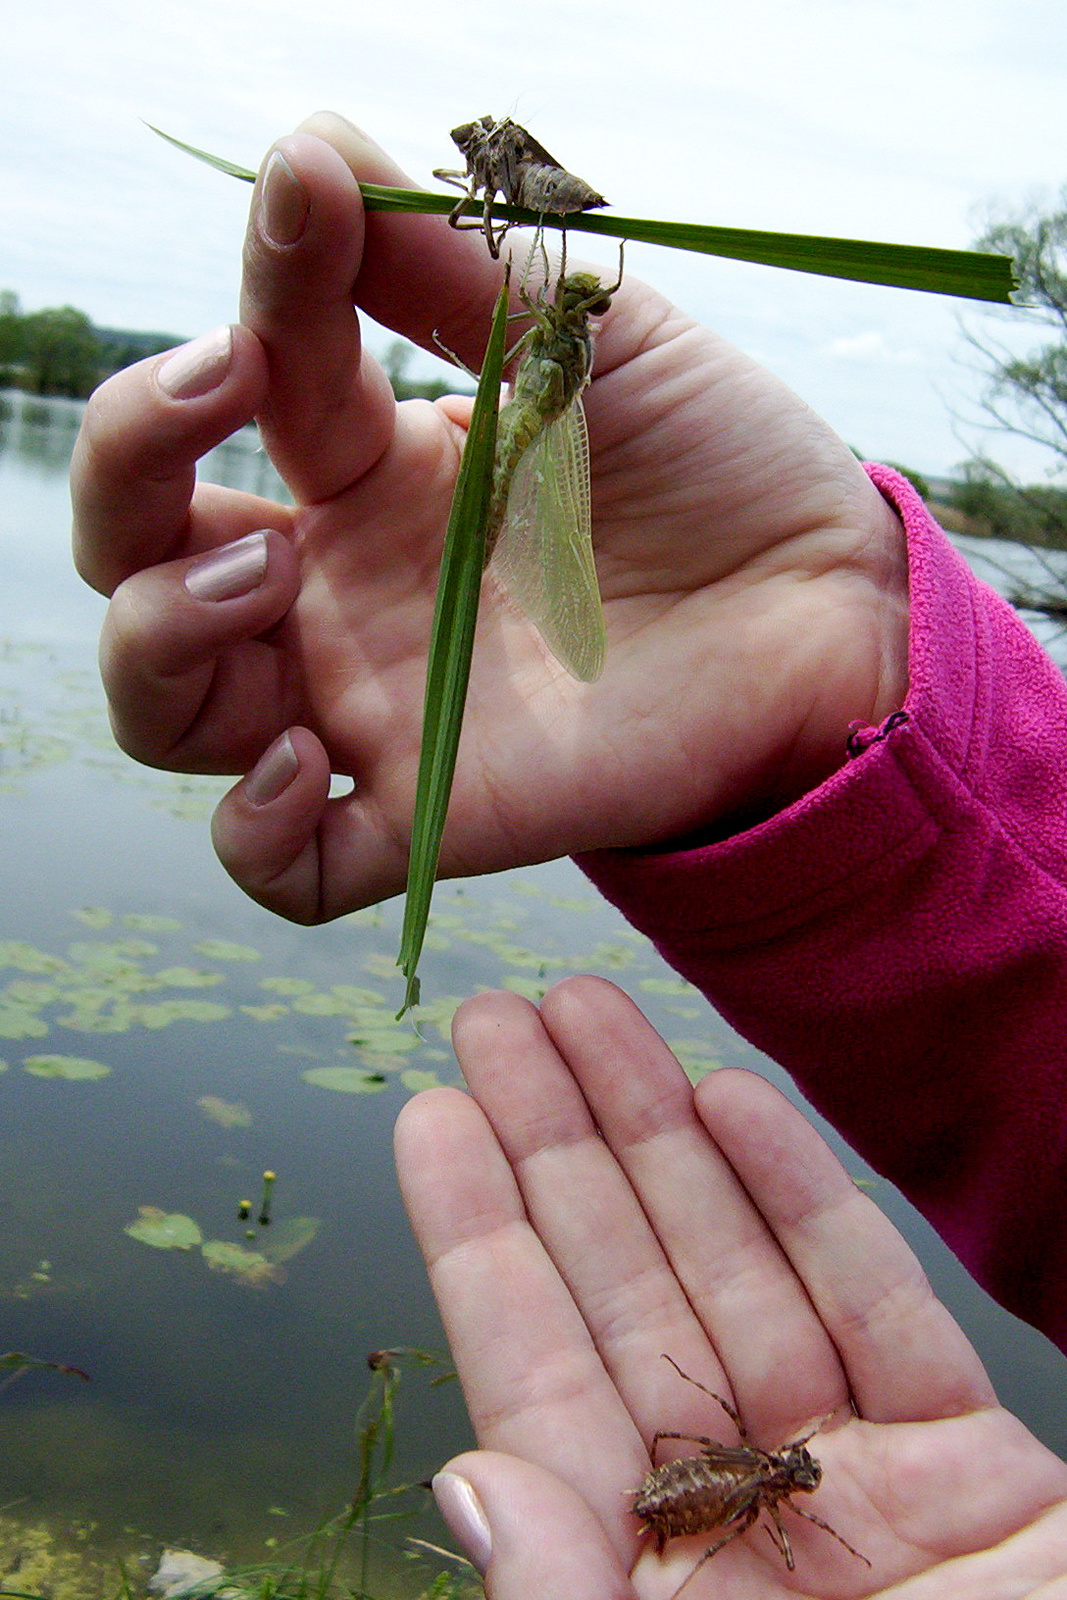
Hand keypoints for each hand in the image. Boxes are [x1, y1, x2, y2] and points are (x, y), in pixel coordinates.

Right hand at [71, 113, 908, 923]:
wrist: (821, 605)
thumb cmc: (716, 464)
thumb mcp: (586, 336)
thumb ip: (453, 261)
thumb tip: (310, 144)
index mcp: (372, 470)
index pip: (242, 390)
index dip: (248, 295)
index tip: (308, 203)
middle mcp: (343, 592)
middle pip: (140, 561)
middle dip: (129, 475)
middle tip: (225, 402)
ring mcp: (373, 708)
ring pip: (170, 712)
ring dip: (161, 637)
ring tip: (269, 578)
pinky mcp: (433, 814)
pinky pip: (284, 868)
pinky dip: (253, 832)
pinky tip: (308, 760)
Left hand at [395, 978, 1066, 1597]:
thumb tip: (472, 1485)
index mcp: (648, 1582)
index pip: (540, 1374)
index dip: (483, 1236)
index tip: (433, 1115)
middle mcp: (737, 1521)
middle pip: (629, 1292)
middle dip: (563, 1148)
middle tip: (502, 1017)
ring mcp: (855, 1486)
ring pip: (739, 1271)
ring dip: (668, 1137)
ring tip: (597, 1016)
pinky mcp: (967, 1471)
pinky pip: (876, 1308)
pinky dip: (806, 1201)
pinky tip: (734, 1099)